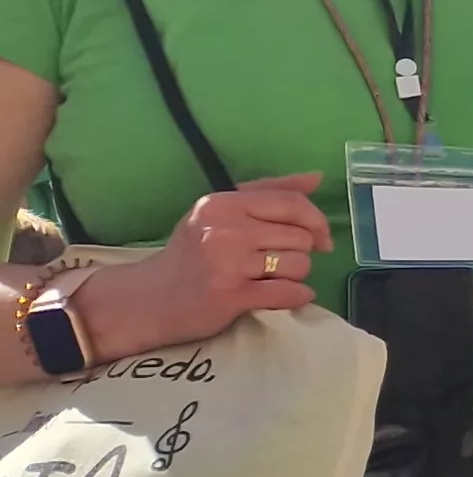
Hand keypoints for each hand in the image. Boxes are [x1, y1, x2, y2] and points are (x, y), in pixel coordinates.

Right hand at [73, 174, 332, 357]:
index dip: (316, 221)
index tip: (322, 238)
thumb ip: (268, 192)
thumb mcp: (220, 213)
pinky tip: (284, 295)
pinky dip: (296, 296)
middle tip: (278, 262)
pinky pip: (289, 293)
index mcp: (224, 203)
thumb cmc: (190, 253)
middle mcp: (226, 229)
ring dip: (295, 276)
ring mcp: (228, 264)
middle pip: (300, 237)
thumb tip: (315, 178)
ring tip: (271, 278)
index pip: (292, 204)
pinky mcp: (232, 296)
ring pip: (299, 265)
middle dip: (300, 252)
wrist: (147, 298)